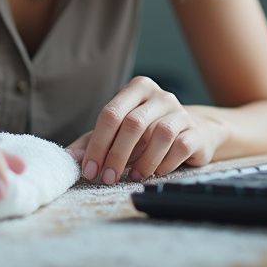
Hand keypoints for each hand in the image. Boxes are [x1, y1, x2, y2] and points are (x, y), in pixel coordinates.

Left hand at [65, 76, 223, 183]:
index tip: (89, 170)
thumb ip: (92, 142)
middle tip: (108, 178)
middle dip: (116, 155)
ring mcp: (181, 112)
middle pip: (133, 123)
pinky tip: (155, 173)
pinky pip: (180, 147)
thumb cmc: (148, 133)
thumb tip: (68, 157)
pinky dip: (165, 163)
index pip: (111, 113)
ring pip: (160, 134)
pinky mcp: (197, 132)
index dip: (97, 144)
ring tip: (133, 177)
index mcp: (137, 89)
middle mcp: (160, 96)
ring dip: (143, 161)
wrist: (194, 133)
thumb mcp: (118, 133)